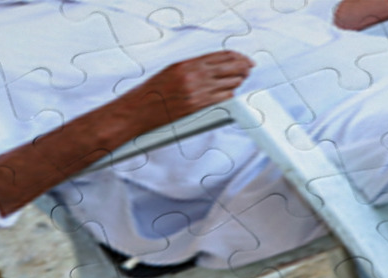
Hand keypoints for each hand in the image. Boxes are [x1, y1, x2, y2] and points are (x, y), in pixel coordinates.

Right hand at [126, 51, 254, 127]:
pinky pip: (220, 100)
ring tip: (243, 79)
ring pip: (227, 84)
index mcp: (186, 64)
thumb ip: (193, 68)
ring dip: (237, 82)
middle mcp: (192, 76)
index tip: (244, 59)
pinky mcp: (196, 108)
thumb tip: (214, 68)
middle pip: (227, 68)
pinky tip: (232, 94)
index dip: (236, 57)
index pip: (219, 56)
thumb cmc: (152, 93)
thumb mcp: (172, 72)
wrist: (137, 111)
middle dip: (242, 67)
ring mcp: (195, 93)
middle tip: (249, 68)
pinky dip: (229, 96)